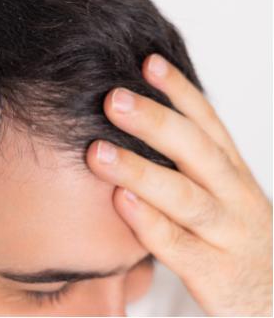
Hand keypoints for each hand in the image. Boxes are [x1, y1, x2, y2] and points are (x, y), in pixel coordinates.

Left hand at [86, 54, 271, 315]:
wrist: (271, 298)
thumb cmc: (231, 235)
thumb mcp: (219, 191)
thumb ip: (186, 162)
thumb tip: (137, 121)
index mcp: (232, 172)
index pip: (207, 122)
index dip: (180, 90)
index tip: (148, 61)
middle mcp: (234, 196)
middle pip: (196, 151)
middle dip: (156, 121)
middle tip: (114, 98)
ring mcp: (228, 235)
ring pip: (186, 197)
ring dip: (141, 171)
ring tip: (98, 152)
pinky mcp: (214, 273)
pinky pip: (178, 246)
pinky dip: (148, 222)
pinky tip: (119, 202)